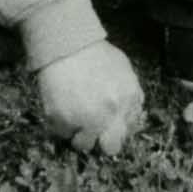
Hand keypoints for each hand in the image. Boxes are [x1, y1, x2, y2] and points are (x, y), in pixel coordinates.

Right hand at [36, 41, 145, 155]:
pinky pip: (62, 134)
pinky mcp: (62, 121)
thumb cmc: (95, 55)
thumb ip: (132, 95)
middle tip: (93, 129)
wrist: (66, 44)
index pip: (127, 132)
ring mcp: (85, 120)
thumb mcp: (124, 69)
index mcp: (128, 99)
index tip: (108, 124)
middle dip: (103, 140)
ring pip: (84, 145)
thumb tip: (132, 117)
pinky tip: (62, 105)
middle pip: (111, 148)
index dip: (116, 128)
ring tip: (73, 113)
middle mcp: (110, 113)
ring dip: (79, 133)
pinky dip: (61, 125)